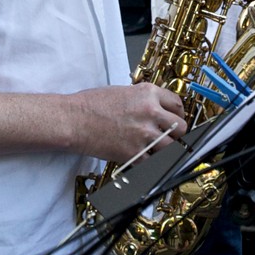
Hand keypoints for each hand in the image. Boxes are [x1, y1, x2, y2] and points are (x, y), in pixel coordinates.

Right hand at [69, 82, 187, 163]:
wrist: (73, 120)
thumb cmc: (91, 104)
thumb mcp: (123, 92)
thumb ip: (143, 100)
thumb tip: (158, 110)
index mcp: (148, 93)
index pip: (178, 104)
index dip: (178, 114)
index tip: (175, 119)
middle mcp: (150, 112)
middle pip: (181, 127)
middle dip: (177, 133)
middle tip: (169, 136)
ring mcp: (144, 134)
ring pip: (172, 147)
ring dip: (166, 150)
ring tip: (156, 149)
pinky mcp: (135, 153)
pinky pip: (154, 162)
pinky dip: (150, 163)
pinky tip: (143, 159)